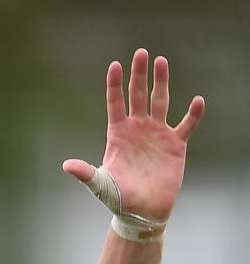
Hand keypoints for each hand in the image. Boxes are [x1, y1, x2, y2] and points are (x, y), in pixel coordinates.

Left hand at [62, 48, 204, 220]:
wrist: (142, 211)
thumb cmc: (118, 198)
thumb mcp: (100, 184)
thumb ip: (85, 173)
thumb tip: (67, 165)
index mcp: (118, 134)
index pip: (115, 103)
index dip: (115, 84)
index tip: (115, 65)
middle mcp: (137, 129)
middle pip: (138, 95)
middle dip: (139, 74)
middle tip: (141, 53)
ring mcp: (157, 134)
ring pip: (160, 102)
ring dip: (161, 82)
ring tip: (162, 61)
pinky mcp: (175, 145)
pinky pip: (186, 125)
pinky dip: (192, 114)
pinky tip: (197, 101)